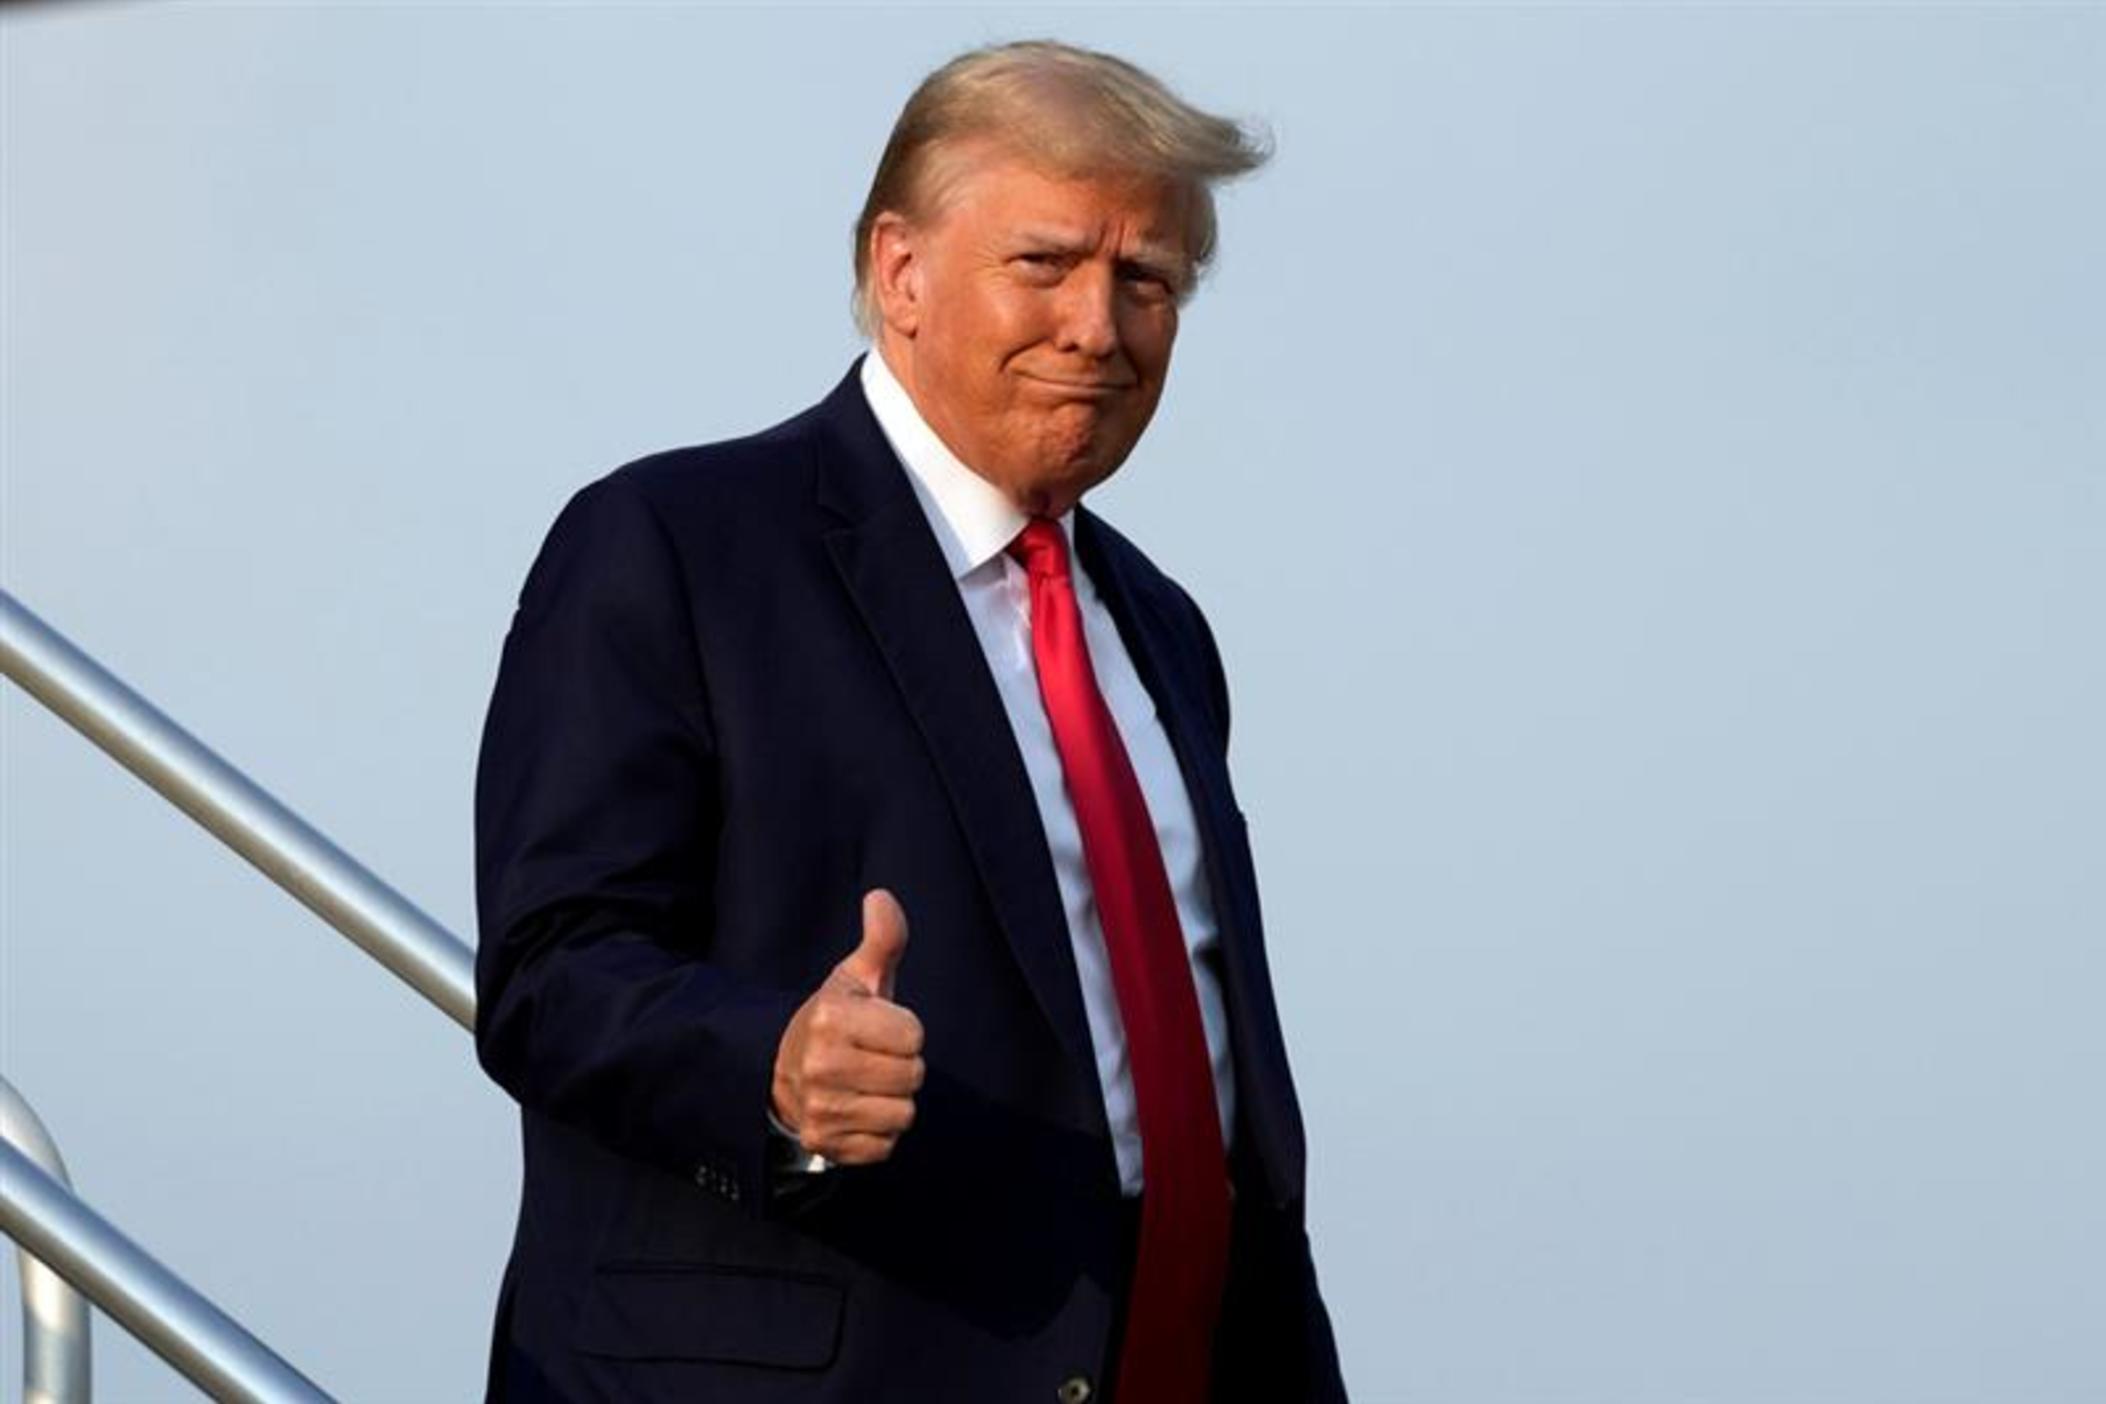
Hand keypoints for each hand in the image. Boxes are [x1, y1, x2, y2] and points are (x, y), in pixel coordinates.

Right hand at [770, 888, 924, 1165]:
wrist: (778, 1071)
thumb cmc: (832, 1020)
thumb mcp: (853, 977)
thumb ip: (881, 939)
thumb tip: (881, 896)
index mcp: (830, 1018)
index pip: (913, 1035)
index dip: (905, 1030)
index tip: (879, 1028)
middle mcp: (821, 1066)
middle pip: (912, 1076)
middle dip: (902, 1066)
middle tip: (873, 1058)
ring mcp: (820, 1109)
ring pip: (902, 1114)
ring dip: (892, 1101)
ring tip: (866, 1084)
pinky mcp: (825, 1143)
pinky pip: (885, 1146)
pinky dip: (878, 1132)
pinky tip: (857, 1111)